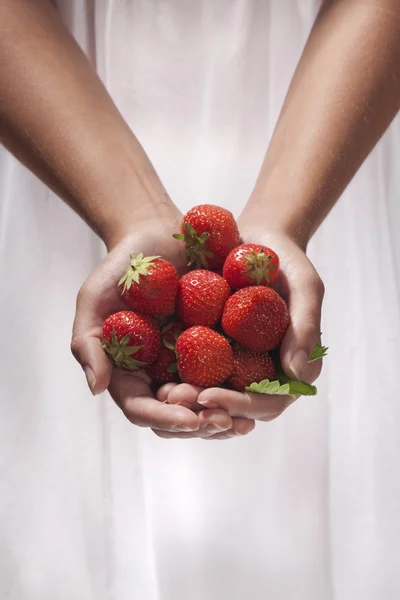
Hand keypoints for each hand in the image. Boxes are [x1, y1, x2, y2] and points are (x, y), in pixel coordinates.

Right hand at [71, 221, 254, 438]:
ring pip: (206, 405)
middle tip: (224, 421)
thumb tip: (98, 389)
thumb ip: (88, 343)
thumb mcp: (94, 300)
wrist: (157, 235)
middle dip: (200, 424)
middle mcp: (160, 375)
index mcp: (130, 372)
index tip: (191, 418)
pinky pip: (230, 375)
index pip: (143, 409)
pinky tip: (262, 392)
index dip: (165, 418)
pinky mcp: (215, 347)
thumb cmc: (121, 268)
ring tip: (244, 419)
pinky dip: (242, 389)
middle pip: (178, 415)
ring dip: (224, 417)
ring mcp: (189, 363)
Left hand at [162, 227, 324, 422]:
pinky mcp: (216, 353)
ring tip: (162, 395)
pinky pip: (198, 374)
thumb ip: (306, 326)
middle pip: (237, 409)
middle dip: (206, 410)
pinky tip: (156, 379)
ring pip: (215, 398)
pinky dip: (179, 380)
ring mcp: (240, 366)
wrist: (256, 240)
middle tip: (174, 399)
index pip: (268, 402)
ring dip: (189, 404)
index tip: (207, 395)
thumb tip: (296, 372)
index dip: (239, 405)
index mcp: (293, 370)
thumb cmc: (287, 262)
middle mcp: (266, 375)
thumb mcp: (305, 286)